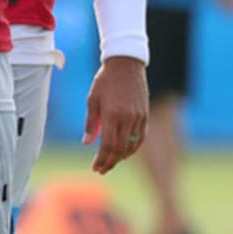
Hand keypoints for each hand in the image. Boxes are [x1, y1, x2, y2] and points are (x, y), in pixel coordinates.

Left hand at [82, 56, 148, 173]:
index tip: (95, 167)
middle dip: (110, 162)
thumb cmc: (105, 81)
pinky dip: (133, 147)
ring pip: (132, 145)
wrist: (126, 64)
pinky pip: (141, 137)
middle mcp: (127, 118)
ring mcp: (139, 117)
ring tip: (111, 162)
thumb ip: (91, 123)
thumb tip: (87, 143)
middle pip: (121, 149)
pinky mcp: (145, 114)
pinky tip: (125, 151)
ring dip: (122, 157)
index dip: (102, 160)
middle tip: (101, 169)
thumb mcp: (92, 99)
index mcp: (112, 115)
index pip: (108, 146)